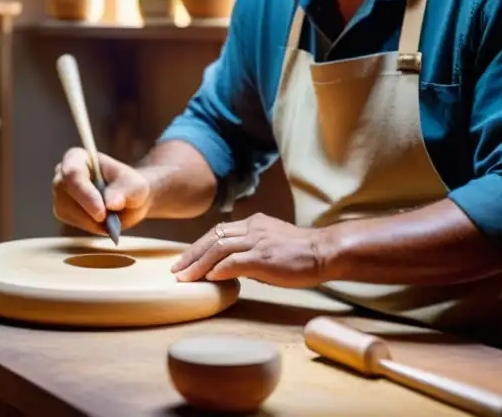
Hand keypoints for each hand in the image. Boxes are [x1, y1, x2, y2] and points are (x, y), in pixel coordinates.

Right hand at [52, 148, 150, 235]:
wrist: (129, 200)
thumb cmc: (130, 186)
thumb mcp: (135, 185)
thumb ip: (125, 191)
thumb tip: (111, 203)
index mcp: (78, 157)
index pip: (73, 173)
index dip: (85, 194)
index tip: (102, 212)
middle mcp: (63, 173)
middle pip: (65, 194)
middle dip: (88, 212)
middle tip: (109, 221)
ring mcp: (60, 192)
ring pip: (66, 211)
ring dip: (90, 221)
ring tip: (111, 218)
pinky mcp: (62, 210)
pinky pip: (70, 222)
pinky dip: (89, 226)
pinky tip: (102, 222)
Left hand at [170, 213, 330, 286]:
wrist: (325, 252)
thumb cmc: (302, 254)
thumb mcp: (272, 245)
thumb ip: (252, 251)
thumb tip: (232, 269)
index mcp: (254, 223)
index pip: (218, 231)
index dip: (199, 246)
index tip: (186, 260)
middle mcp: (252, 228)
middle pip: (213, 237)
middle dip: (191, 254)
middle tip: (176, 270)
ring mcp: (258, 241)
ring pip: (218, 248)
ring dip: (199, 264)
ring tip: (186, 278)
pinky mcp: (264, 257)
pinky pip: (234, 261)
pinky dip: (219, 269)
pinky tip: (209, 278)